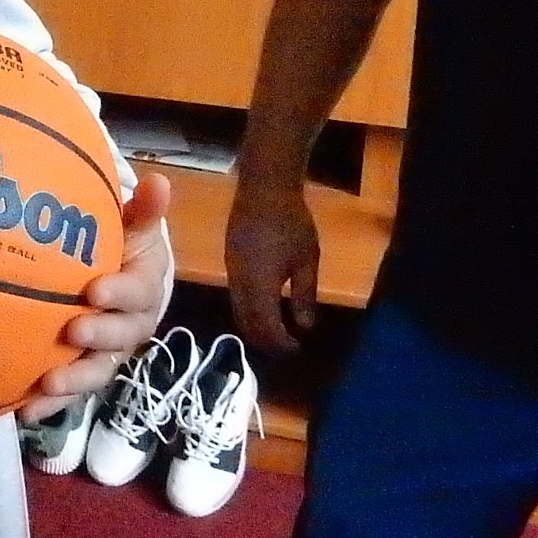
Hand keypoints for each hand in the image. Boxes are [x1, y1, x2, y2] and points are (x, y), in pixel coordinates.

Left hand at [20, 171, 171, 423]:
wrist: (117, 280)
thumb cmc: (121, 248)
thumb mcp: (132, 226)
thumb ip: (142, 209)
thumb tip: (158, 181)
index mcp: (145, 288)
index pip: (139, 292)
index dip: (120, 293)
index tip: (94, 290)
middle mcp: (132, 326)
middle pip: (121, 338)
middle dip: (98, 336)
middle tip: (72, 330)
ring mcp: (108, 353)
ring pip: (97, 371)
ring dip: (74, 380)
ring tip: (46, 385)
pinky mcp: (83, 372)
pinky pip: (70, 391)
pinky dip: (47, 404)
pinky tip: (22, 409)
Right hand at [225, 178, 318, 353]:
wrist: (264, 189)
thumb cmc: (292, 223)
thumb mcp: (307, 261)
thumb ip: (305, 296)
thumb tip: (304, 327)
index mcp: (260, 284)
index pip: (266, 327)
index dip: (281, 343)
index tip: (298, 349)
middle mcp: (240, 282)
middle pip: (246, 323)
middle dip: (266, 341)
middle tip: (286, 347)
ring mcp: (231, 271)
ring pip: (238, 311)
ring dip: (255, 326)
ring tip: (277, 331)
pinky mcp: (230, 262)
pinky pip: (235, 296)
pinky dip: (249, 310)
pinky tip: (265, 307)